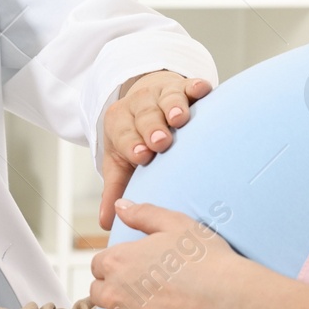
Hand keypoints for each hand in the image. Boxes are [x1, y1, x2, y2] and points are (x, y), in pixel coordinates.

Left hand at [87, 199, 246, 308]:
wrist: (228, 300)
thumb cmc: (206, 260)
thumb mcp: (176, 224)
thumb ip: (143, 214)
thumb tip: (119, 206)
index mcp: (119, 260)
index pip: (98, 265)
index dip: (113, 267)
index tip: (128, 272)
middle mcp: (114, 292)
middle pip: (97, 293)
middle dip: (110, 292)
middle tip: (132, 295)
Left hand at [99, 70, 212, 228]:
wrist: (144, 101)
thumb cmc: (136, 138)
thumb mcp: (121, 162)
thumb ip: (116, 190)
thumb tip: (105, 223)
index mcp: (120, 124)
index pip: (125, 135)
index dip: (132, 144)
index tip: (141, 156)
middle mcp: (140, 107)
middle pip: (146, 117)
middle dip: (152, 128)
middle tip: (160, 141)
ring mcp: (162, 95)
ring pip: (167, 99)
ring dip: (173, 107)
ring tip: (179, 118)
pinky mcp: (183, 86)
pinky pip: (189, 85)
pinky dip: (196, 87)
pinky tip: (203, 90)